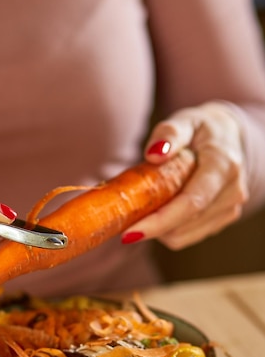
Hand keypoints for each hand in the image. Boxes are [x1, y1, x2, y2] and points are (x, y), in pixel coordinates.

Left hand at [121, 102, 248, 248]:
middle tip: (124, 216)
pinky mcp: (223, 219)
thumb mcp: (185, 121)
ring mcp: (230, 208)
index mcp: (223, 166)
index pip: (191, 203)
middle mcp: (232, 191)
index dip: (159, 221)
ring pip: (183, 235)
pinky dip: (167, 229)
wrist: (230, 140)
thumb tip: (154, 154)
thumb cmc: (202, 130)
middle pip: (184, 224)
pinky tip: (160, 209)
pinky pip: (187, 236)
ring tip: (145, 205)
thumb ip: (169, 134)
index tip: (129, 232)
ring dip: (157, 228)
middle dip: (150, 225)